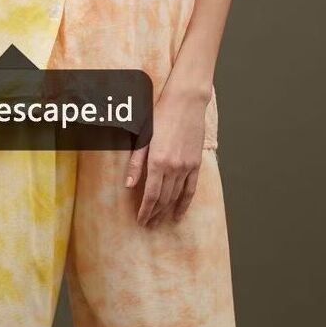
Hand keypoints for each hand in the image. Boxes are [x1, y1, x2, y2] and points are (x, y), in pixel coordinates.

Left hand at [125, 85, 207, 226]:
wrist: (186, 102)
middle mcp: (173, 167)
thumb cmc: (161, 115)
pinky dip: (185, 203)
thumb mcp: (143, 136)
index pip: (151, 195)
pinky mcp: (196, 163)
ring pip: (176, 196)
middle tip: (148, 224)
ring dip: (167, 211)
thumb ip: (136, 162)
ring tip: (160, 221)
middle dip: (155, 214)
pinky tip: (179, 213)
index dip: (145, 211)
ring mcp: (187, 167)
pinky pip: (191, 189)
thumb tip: (129, 185)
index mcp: (157, 161)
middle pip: (164, 199)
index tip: (141, 221)